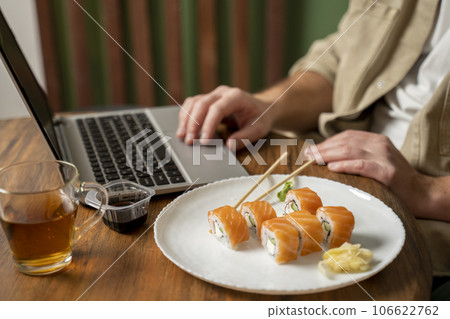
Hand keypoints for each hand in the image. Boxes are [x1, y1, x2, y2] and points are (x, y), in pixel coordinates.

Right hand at [176, 86, 272, 149]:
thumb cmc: (260, 118)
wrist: (261, 108)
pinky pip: (192, 104)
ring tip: (182, 136)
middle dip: (193, 124)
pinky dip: (185, 116)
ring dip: (186, 119)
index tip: (203, 141)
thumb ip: (244, 138)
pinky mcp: (207, 99)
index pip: (217, 109)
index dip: (208, 125)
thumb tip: (228, 146)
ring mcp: (213, 94)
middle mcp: (222, 92)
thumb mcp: (258, 129)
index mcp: (236, 97)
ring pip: (193, 102)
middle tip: (189, 141)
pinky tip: (183, 128)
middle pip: (202, 104)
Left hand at [315, 130, 449, 220]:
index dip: (325, 143)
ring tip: (313, 160)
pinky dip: (345, 165)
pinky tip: (332, 167)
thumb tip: (328, 160)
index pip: (346, 137)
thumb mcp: (376, 162)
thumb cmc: (394, 181)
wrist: (422, 193)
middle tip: (306, 157)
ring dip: (328, 155)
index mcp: (376, 140)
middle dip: (322, 149)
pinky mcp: (387, 172)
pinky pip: (362, 165)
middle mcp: (379, 145)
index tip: (310, 151)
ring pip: (350, 150)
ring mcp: (384, 157)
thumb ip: (357, 157)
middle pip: (345, 142)